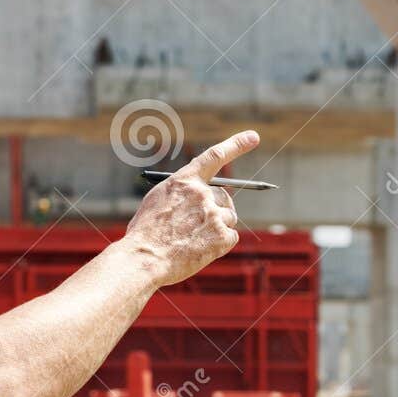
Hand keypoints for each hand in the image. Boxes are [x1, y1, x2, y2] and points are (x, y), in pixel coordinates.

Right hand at [122, 131, 260, 287]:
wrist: (144, 259)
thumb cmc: (146, 234)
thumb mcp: (158, 202)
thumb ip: (181, 193)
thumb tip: (199, 194)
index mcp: (184, 181)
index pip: (215, 156)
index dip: (236, 144)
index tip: (253, 137)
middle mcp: (202, 194)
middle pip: (224, 196)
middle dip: (217, 208)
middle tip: (202, 224)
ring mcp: (213, 214)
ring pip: (229, 217)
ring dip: (217, 227)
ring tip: (195, 240)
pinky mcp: (221, 236)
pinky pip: (231, 236)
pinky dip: (220, 244)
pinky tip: (201, 249)